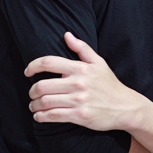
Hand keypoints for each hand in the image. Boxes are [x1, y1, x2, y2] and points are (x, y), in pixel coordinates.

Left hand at [24, 32, 141, 130]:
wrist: (125, 107)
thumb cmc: (110, 85)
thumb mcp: (99, 63)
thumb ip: (82, 48)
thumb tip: (66, 35)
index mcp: (80, 68)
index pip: (49, 63)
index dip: (33, 66)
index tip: (27, 72)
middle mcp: (78, 83)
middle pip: (43, 85)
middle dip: (32, 91)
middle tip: (31, 94)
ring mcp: (79, 100)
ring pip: (46, 102)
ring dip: (35, 105)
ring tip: (33, 105)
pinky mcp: (80, 115)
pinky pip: (54, 115)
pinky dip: (41, 117)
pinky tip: (39, 116)